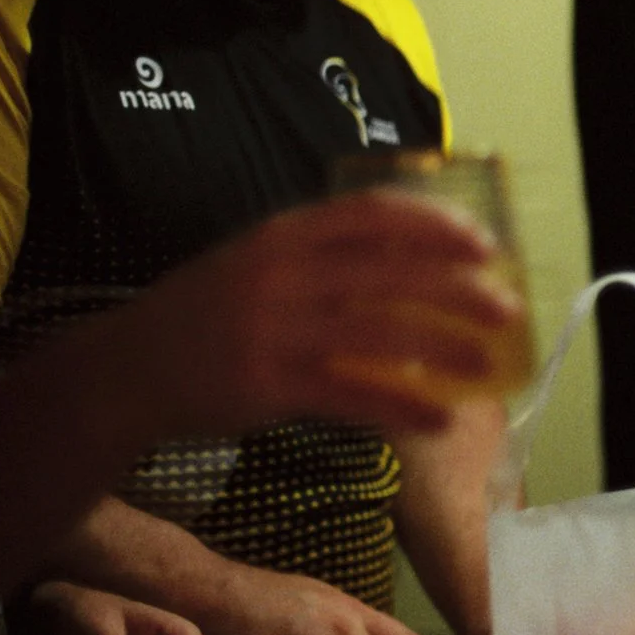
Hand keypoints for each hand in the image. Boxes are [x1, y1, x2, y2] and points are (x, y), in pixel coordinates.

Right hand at [117, 191, 525, 440]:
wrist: (127, 370)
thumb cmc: (206, 314)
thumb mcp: (255, 262)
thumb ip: (321, 254)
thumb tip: (411, 256)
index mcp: (282, 234)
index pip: (372, 214)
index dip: (434, 225)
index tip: (483, 244)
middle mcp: (280, 274)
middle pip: (390, 274)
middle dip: (457, 290)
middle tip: (507, 309)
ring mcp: (273, 330)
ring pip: (380, 336)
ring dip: (443, 351)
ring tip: (488, 368)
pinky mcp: (267, 385)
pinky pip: (351, 396)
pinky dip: (400, 408)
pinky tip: (438, 419)